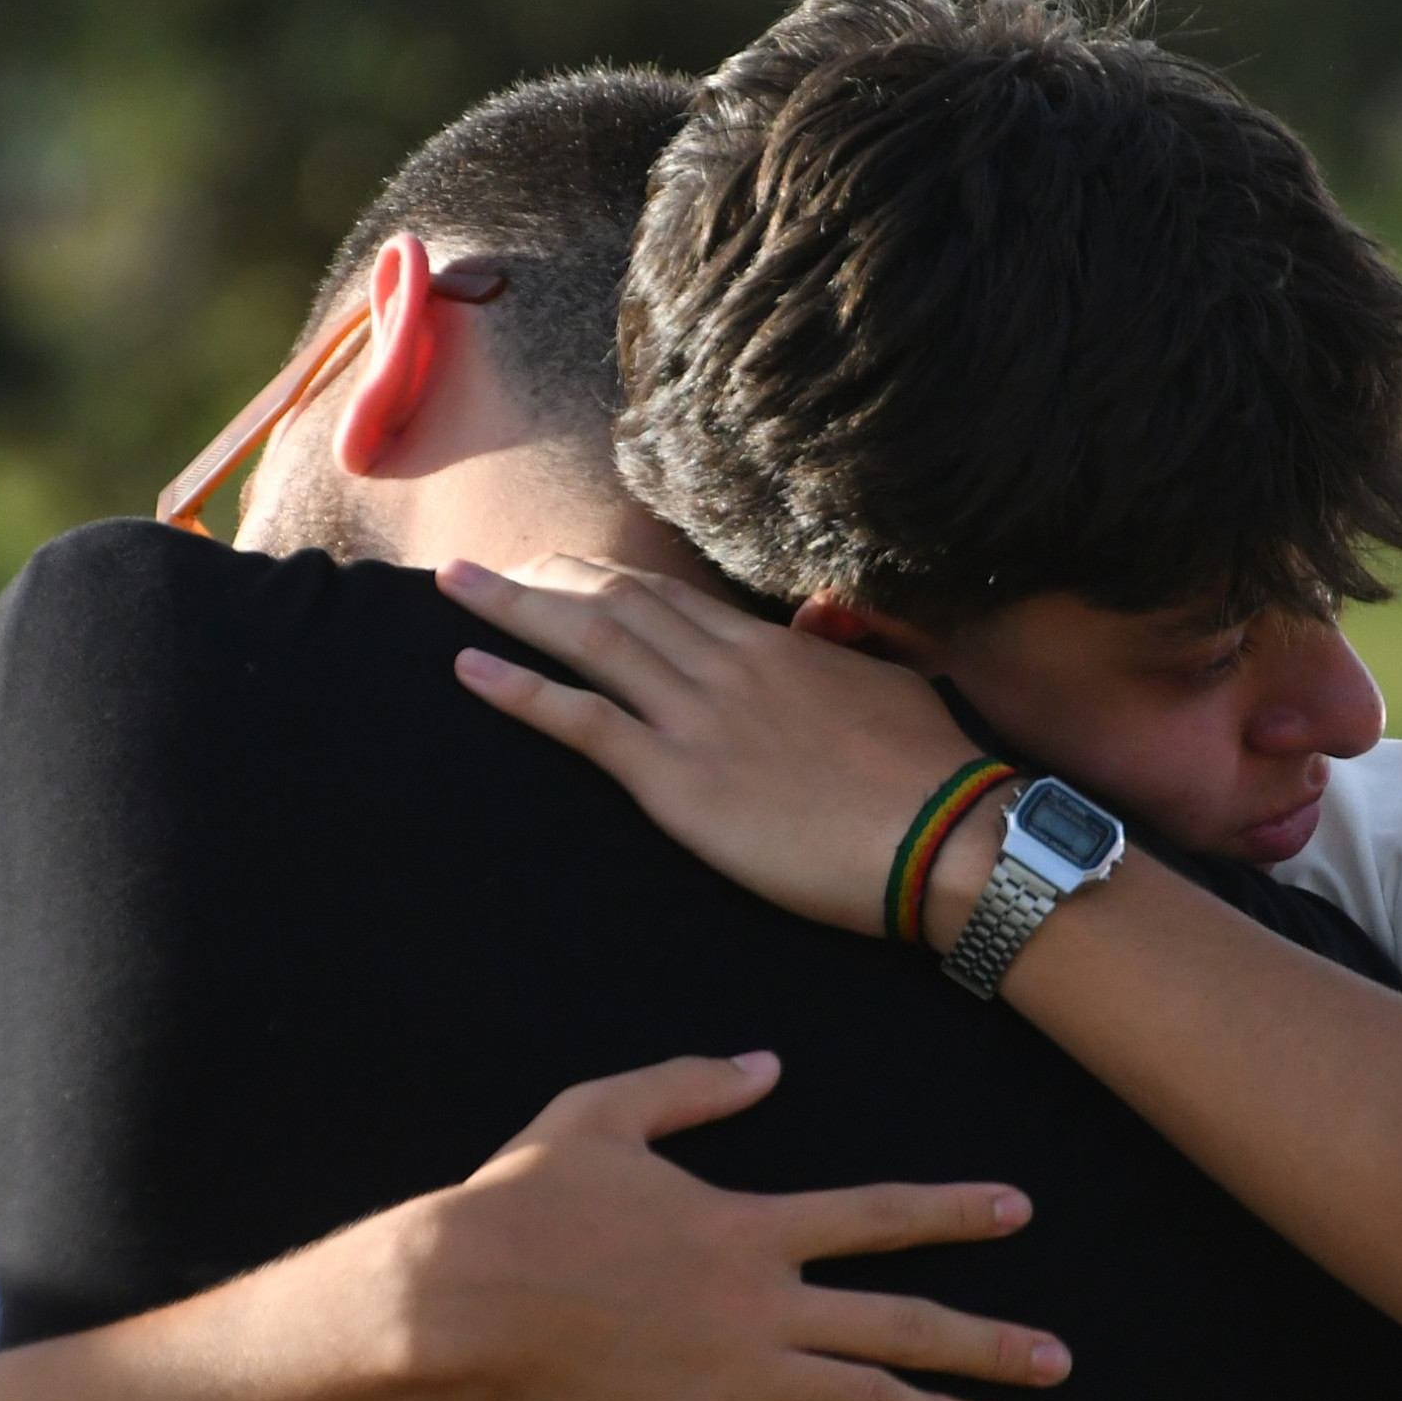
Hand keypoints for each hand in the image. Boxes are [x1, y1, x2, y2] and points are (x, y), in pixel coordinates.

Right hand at [393, 1050, 1070, 1400]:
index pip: (879, 1216)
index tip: (1020, 1213)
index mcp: (748, 1224)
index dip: (954, 1212)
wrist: (458, 1299)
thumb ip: (692, 1083)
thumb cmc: (522, 1200)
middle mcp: (761, 1303)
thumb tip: (767, 1063)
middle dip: (987, 1341)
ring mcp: (734, 1377)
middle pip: (901, 1323)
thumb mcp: (602, 1110)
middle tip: (1059, 1361)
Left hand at [440, 554, 985, 937]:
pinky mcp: (679, 781)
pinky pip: (583, 721)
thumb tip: (823, 629)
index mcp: (772, 648)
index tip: (562, 567)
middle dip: (545, 577)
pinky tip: (470, 670)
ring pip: (588, 640)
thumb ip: (839, 654)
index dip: (606, 577)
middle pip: (617, 600)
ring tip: (455, 587)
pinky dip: (521, 691)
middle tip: (490, 568)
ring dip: (513, 608)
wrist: (946, 834)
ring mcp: (697, 718)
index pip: (670, 596)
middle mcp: (724, 667)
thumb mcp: (891, 686)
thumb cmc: (931, 774)